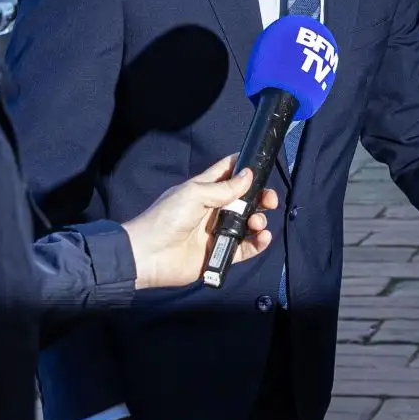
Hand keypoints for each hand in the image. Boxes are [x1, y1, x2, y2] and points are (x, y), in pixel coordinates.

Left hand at [120, 153, 277, 289]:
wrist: (149, 255)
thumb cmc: (167, 218)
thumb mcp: (194, 194)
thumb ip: (224, 187)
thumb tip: (248, 174)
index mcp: (205, 190)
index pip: (228, 173)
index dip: (245, 167)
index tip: (262, 164)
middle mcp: (214, 210)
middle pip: (246, 200)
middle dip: (261, 197)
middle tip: (269, 200)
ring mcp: (218, 232)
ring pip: (248, 223)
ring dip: (259, 220)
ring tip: (257, 223)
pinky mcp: (221, 253)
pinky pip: (245, 248)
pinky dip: (258, 243)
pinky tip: (263, 237)